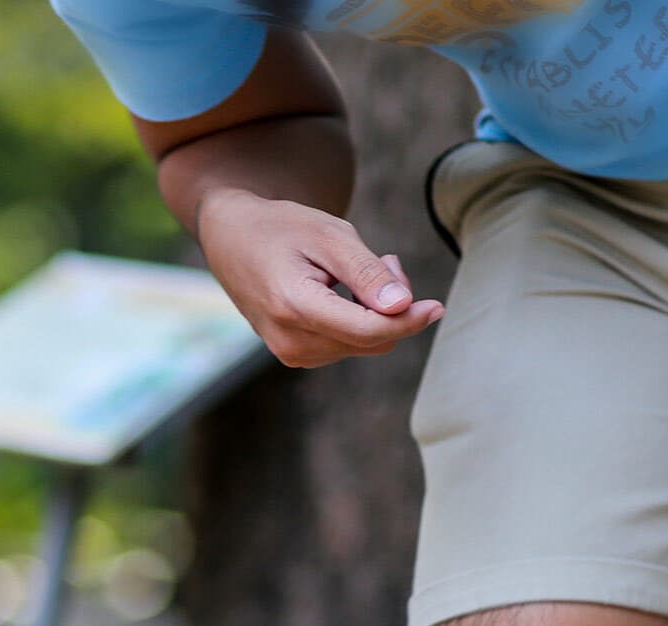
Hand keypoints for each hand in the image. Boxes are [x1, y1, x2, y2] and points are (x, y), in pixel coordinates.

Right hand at [194, 188, 442, 366]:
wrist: (231, 238)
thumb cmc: (281, 228)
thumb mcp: (329, 236)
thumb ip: (366, 274)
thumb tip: (402, 307)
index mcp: (296, 308)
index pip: (369, 331)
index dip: (408, 320)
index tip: (436, 305)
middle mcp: (291, 341)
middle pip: (371, 341)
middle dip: (392, 307)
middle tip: (386, 260)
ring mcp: (290, 353)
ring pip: (362, 345)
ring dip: (375, 311)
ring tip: (358, 269)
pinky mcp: (293, 355)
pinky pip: (346, 345)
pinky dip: (359, 319)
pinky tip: (345, 289)